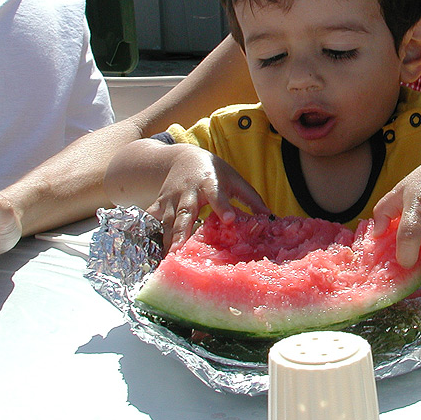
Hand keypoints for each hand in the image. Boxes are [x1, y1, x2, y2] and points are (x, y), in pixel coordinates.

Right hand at [145, 146, 269, 250]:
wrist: (181, 158)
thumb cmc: (213, 171)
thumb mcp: (234, 179)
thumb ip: (250, 198)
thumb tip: (270, 217)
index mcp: (210, 182)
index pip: (217, 195)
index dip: (222, 207)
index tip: (228, 220)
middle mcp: (188, 191)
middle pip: (185, 212)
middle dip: (182, 231)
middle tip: (180, 251)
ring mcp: (170, 199)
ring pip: (167, 221)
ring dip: (166, 240)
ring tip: (168, 261)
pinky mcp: (159, 205)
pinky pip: (153, 222)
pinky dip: (150, 236)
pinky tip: (151, 254)